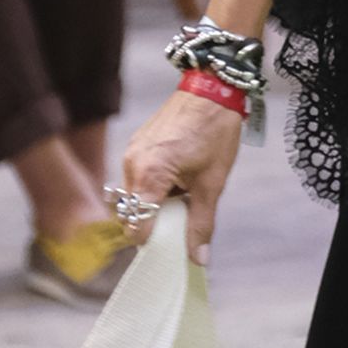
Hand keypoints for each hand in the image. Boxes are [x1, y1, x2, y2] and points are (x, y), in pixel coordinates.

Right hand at [121, 88, 242, 259]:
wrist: (213, 87)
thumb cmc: (215, 132)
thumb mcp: (212, 183)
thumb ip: (202, 223)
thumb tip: (199, 259)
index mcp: (149, 175)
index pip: (136, 226)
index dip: (151, 243)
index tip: (169, 248)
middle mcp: (133, 163)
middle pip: (133, 212)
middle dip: (153, 222)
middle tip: (180, 221)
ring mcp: (133, 151)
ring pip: (136, 194)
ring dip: (154, 201)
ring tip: (183, 193)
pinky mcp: (137, 143)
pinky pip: (138, 175)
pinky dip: (154, 184)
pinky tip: (179, 176)